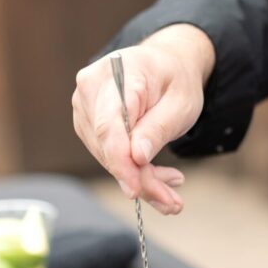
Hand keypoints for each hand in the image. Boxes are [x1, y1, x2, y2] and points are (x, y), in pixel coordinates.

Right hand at [73, 24, 215, 213]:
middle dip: (138, 178)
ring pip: (105, 156)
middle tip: (171, 202)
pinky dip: (131, 171)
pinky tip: (155, 177)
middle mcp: (92, 87)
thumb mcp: (182, 103)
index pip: (109, 124)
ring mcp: (85, 106)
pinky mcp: (88, 123)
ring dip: (138, 179)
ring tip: (170, 188)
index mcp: (119, 71)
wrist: (166, 65)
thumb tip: (136, 157)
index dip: (120, 161)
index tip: (137, 189)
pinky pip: (106, 155)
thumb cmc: (175, 80)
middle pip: (106, 145)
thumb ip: (158, 128)